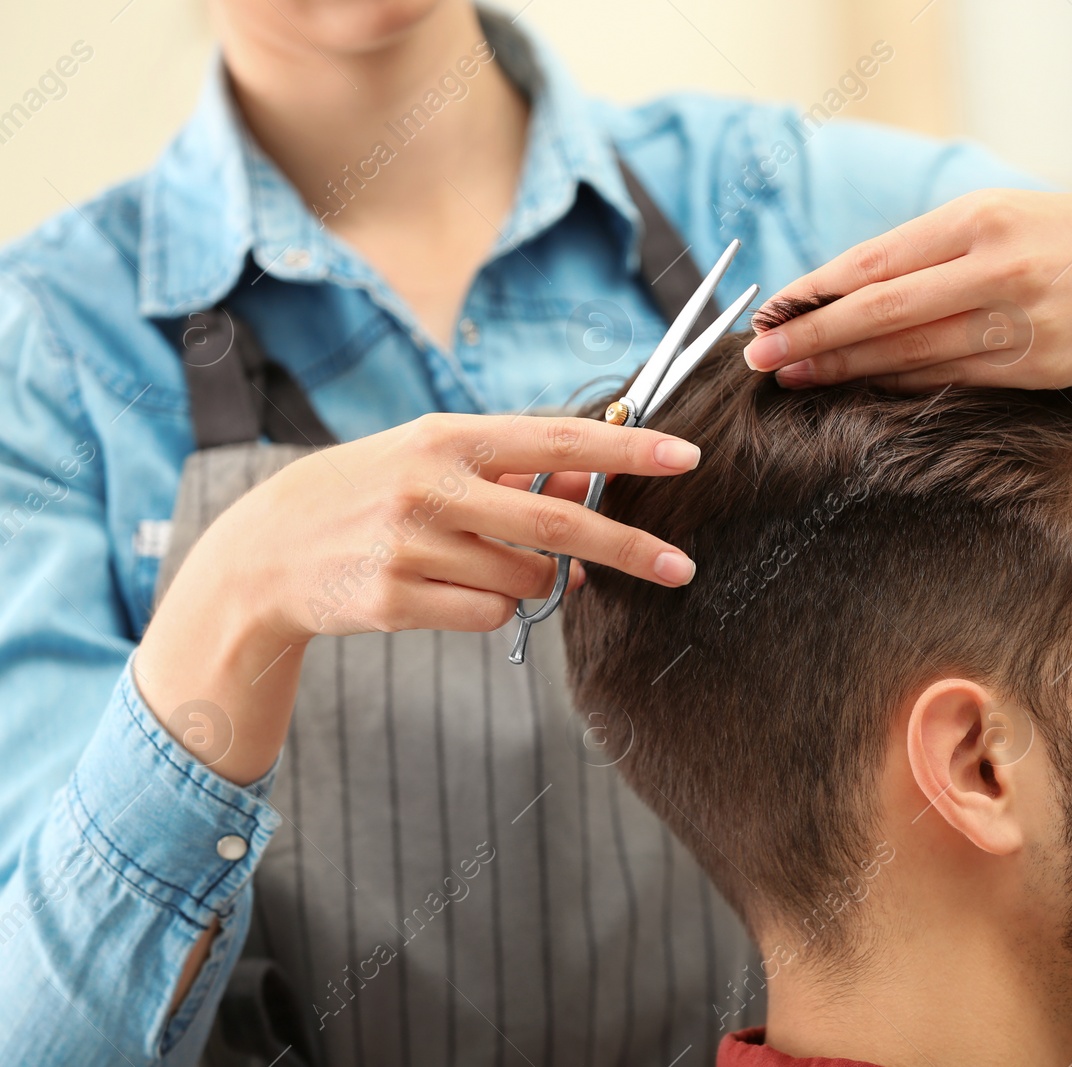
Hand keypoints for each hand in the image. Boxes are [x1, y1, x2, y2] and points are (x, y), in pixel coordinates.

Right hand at [229, 412, 701, 641]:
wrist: (267, 549)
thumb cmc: (373, 495)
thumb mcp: (438, 463)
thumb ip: (516, 471)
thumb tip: (599, 478)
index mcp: (449, 438)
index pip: (558, 439)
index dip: (628, 450)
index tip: (686, 457)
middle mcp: (431, 485)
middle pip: (559, 523)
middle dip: (628, 549)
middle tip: (681, 567)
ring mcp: (410, 544)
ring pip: (527, 580)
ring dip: (533, 582)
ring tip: (481, 564)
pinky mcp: (395, 600)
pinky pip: (490, 616)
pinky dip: (491, 609)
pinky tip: (447, 590)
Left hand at [742, 187, 1071, 391]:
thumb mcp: (1006, 216)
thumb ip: (936, 248)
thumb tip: (850, 284)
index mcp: (979, 217)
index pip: (875, 260)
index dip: (815, 292)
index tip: (769, 313)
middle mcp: (996, 264)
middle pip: (882, 309)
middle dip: (813, 338)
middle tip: (759, 360)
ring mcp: (1022, 318)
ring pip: (914, 351)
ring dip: (848, 370)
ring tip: (796, 380)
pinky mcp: (1043, 363)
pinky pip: (957, 380)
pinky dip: (905, 387)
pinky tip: (866, 394)